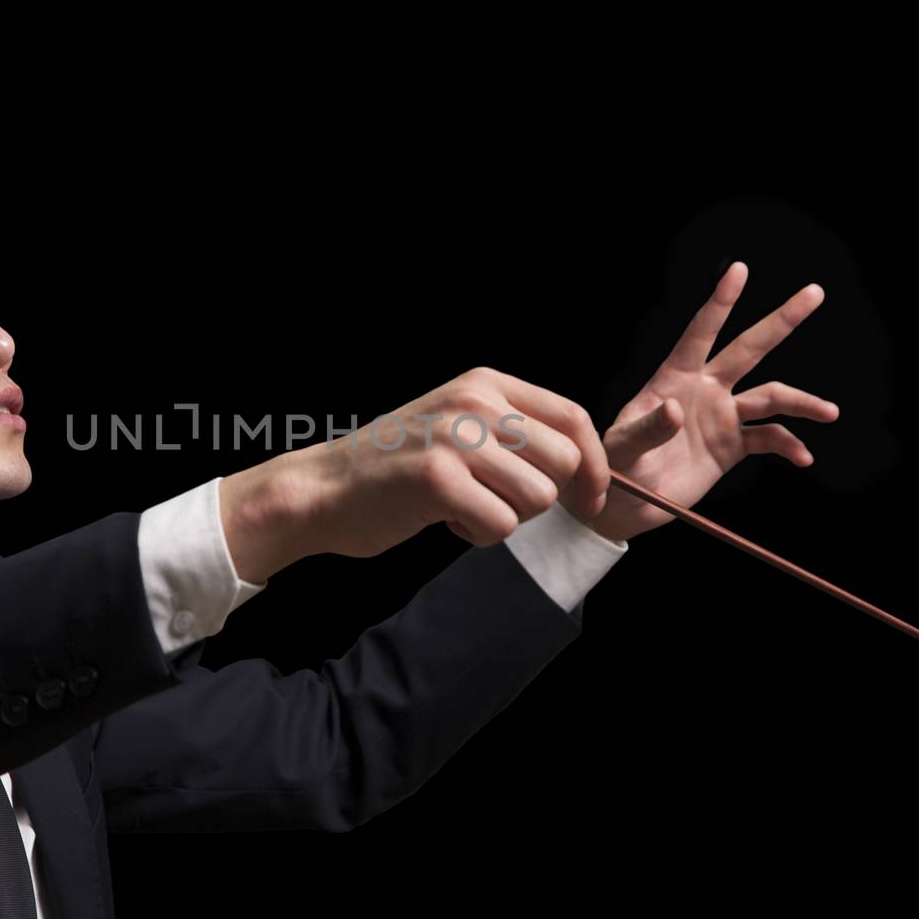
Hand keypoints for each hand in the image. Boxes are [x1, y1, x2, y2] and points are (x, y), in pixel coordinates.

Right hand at [249, 366, 612, 563]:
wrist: (323, 488)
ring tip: (464, 507)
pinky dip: (479, 534)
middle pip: (564, 462)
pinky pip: (502, 525)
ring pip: (538, 497)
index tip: (591, 498)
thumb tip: (584, 462)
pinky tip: (446, 519)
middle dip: (542, 496)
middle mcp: (474, 402)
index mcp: (484, 384)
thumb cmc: (394, 466)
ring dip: (507, 516)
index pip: (573, 418)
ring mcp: (455, 438)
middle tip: (498, 502)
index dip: (595, 465)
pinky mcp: (438, 480)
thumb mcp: (456, 423)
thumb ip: (511, 430)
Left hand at [566, 261, 839, 543]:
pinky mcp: (732, 446)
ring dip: (801, 402)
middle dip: (781, 321)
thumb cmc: (615, 467)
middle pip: (749, 349)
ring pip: (770, 397)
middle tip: (814, 293)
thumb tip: (676, 409)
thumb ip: (648, 428)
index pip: (700, 334)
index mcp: (673, 379)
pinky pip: (770, 438)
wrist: (627, 506)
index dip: (720, 303)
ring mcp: (722, 416)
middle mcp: (704, 390)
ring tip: (830, 412)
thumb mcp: (623, 447)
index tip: (738, 270)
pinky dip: (789, 446)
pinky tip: (802, 457)